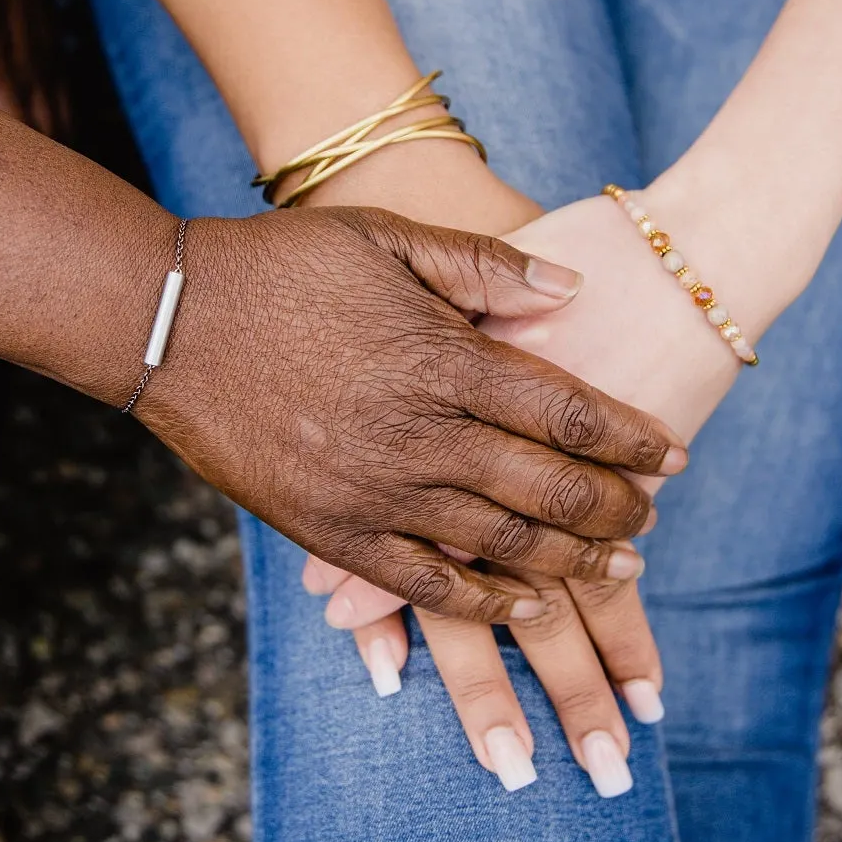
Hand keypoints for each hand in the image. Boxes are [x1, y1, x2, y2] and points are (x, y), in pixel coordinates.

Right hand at [137, 206, 687, 623]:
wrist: (168, 320)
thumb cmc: (280, 266)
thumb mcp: (387, 237)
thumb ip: (486, 265)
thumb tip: (575, 290)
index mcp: (445, 359)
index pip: (573, 410)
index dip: (634, 438)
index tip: (674, 453)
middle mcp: (424, 435)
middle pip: (553, 489)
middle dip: (617, 509)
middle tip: (652, 518)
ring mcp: (377, 492)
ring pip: (503, 544)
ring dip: (571, 563)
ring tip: (617, 570)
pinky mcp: (331, 532)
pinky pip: (426, 583)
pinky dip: (485, 600)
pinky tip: (524, 603)